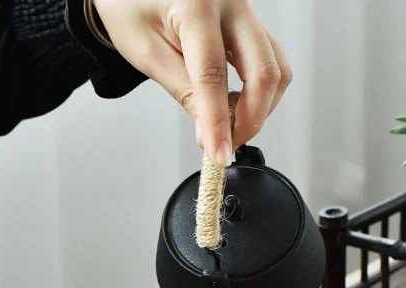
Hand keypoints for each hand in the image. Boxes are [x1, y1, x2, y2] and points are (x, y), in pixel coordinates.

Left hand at [93, 0, 291, 166]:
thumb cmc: (129, 3)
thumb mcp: (146, 51)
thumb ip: (182, 90)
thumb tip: (208, 131)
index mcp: (196, 4)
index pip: (214, 76)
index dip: (218, 123)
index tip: (219, 154)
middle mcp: (230, 1)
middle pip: (263, 71)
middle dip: (251, 119)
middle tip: (227, 144)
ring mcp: (245, 8)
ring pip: (276, 66)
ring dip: (261, 106)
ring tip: (229, 125)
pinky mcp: (249, 19)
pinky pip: (271, 58)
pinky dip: (261, 89)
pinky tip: (237, 103)